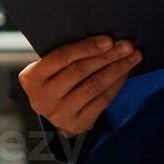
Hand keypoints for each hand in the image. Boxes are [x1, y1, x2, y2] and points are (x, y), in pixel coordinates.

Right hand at [18, 35, 141, 137]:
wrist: (54, 111)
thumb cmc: (55, 78)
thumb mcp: (50, 67)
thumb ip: (66, 55)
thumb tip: (103, 39)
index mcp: (31, 78)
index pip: (61, 58)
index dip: (86, 48)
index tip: (108, 40)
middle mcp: (42, 98)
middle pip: (79, 72)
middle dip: (106, 56)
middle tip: (126, 46)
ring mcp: (59, 114)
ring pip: (93, 87)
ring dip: (116, 70)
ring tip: (132, 57)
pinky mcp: (76, 125)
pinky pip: (101, 101)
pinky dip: (116, 85)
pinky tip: (125, 73)